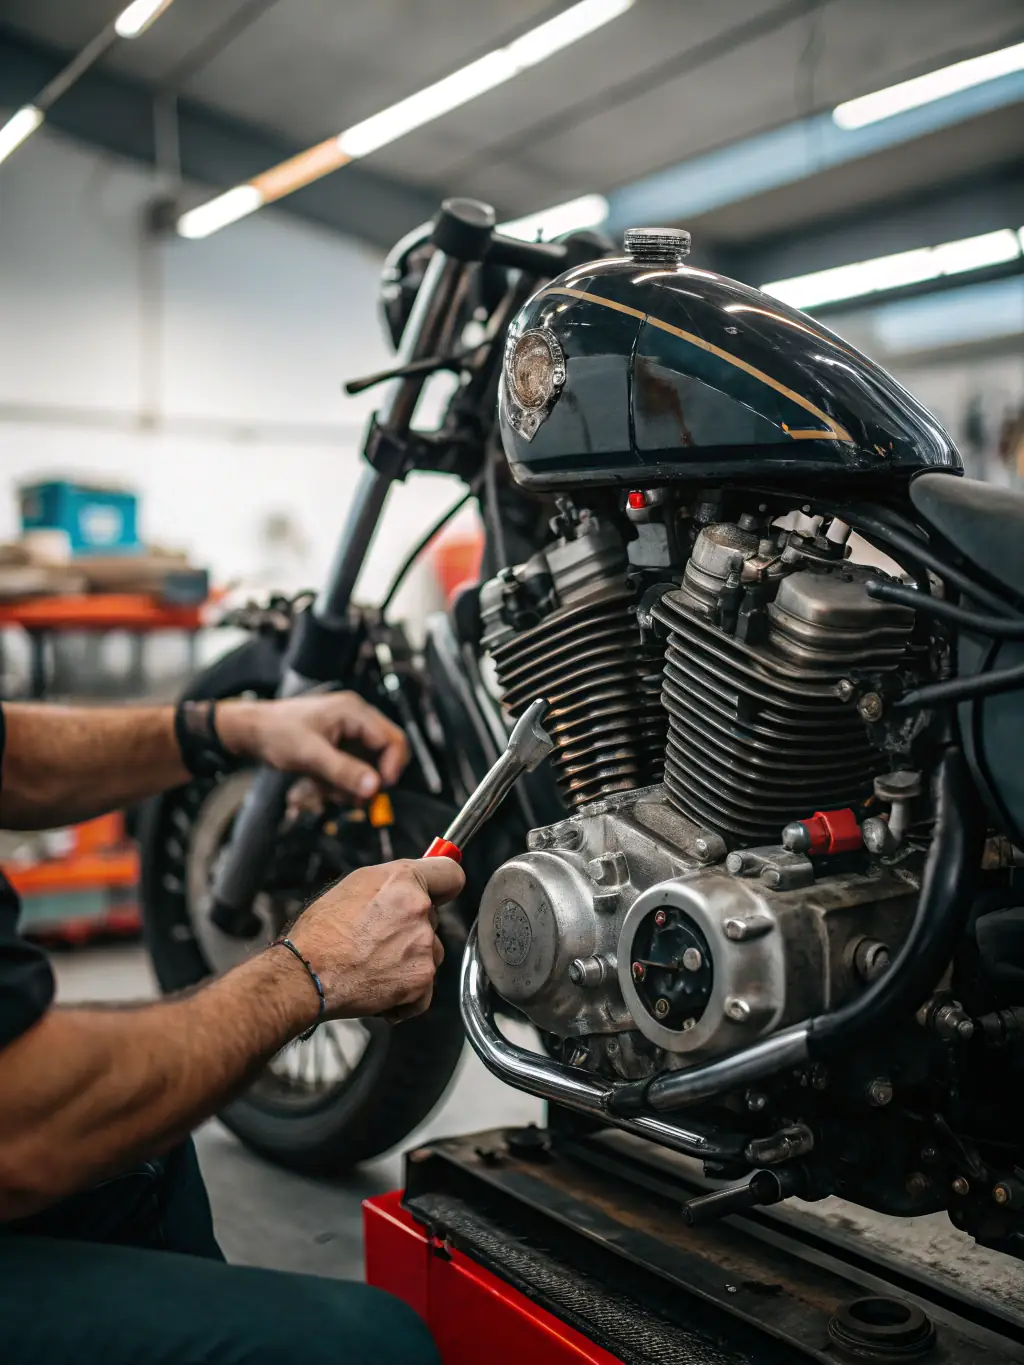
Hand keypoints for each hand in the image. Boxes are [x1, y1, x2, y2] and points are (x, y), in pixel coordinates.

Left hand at [217, 693, 408, 801]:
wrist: (250, 732)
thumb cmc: (276, 734)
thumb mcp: (310, 755)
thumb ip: (344, 771)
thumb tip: (375, 787)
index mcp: (354, 712)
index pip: (392, 740)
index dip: (390, 767)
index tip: (377, 791)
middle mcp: (355, 719)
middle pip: (384, 753)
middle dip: (370, 778)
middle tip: (353, 798)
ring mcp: (347, 732)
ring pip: (368, 765)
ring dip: (351, 783)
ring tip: (326, 791)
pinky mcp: (338, 745)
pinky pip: (352, 767)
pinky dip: (340, 781)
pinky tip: (320, 786)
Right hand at [285, 858, 464, 1021]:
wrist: (306, 974)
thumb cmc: (320, 933)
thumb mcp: (354, 886)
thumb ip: (392, 883)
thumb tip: (411, 885)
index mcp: (403, 881)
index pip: (451, 875)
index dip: (442, 886)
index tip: (439, 893)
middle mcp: (419, 911)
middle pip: (434, 919)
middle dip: (413, 928)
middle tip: (379, 938)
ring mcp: (423, 947)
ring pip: (430, 953)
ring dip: (411, 960)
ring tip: (374, 963)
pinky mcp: (420, 980)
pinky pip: (424, 988)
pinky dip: (408, 994)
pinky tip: (381, 985)